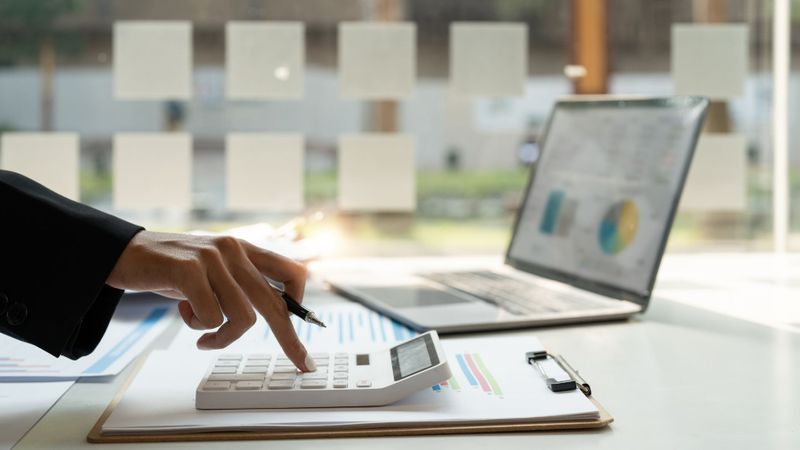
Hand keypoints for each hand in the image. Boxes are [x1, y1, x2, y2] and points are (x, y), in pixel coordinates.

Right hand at [106, 231, 314, 371]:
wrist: (123, 254)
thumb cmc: (170, 270)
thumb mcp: (212, 272)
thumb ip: (238, 285)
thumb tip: (275, 312)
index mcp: (243, 250)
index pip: (291, 270)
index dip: (301, 301)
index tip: (307, 326)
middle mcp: (234, 251)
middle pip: (274, 304)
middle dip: (289, 339)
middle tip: (302, 363)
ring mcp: (213, 258)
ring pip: (242, 318)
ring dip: (222, 336)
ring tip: (201, 334)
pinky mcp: (190, 270)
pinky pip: (211, 318)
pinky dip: (198, 327)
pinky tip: (181, 311)